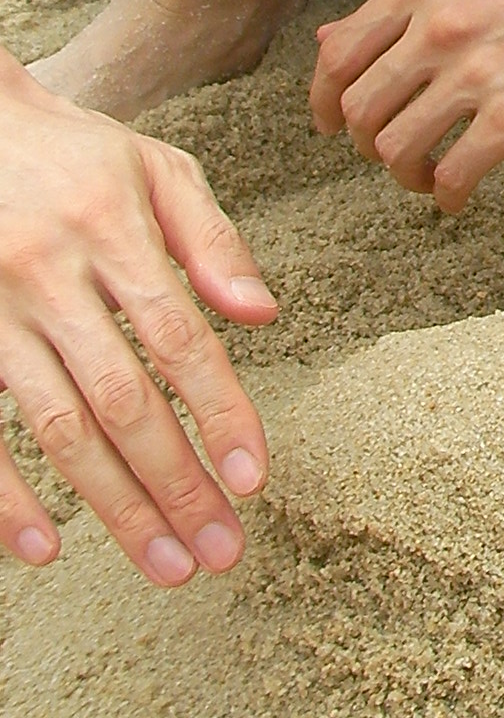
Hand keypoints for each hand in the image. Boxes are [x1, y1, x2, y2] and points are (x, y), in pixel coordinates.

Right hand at [0, 59, 275, 583]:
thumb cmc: (75, 154)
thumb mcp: (155, 169)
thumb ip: (212, 240)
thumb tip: (263, 315)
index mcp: (113, 231)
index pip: (179, 339)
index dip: (219, 411)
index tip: (254, 476)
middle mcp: (51, 276)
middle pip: (123, 399)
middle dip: (177, 481)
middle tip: (222, 551)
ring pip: (58, 428)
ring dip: (115, 506)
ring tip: (167, 563)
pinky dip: (5, 496)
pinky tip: (45, 548)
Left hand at [310, 0, 503, 209]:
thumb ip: (401, 9)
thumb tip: (327, 38)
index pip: (337, 54)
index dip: (324, 100)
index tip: (332, 125)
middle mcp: (439, 24)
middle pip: (358, 110)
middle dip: (367, 144)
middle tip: (396, 153)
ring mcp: (477, 71)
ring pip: (393, 149)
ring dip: (405, 175)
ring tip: (430, 175)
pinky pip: (451, 175)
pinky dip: (447, 194)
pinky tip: (461, 192)